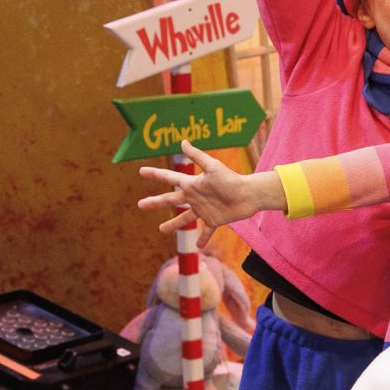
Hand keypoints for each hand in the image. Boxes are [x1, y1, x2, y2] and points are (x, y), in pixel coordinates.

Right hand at [138, 143, 279, 232]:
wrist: (249, 195)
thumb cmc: (232, 180)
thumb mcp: (213, 167)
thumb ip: (197, 156)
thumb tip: (183, 141)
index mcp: (192, 185)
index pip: (169, 178)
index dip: (155, 174)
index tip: (141, 171)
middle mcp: (195, 197)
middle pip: (170, 200)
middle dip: (155, 202)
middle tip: (140, 204)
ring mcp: (204, 210)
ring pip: (184, 219)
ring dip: (173, 224)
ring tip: (161, 229)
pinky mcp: (215, 221)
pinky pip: (206, 232)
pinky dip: (202, 239)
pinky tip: (197, 247)